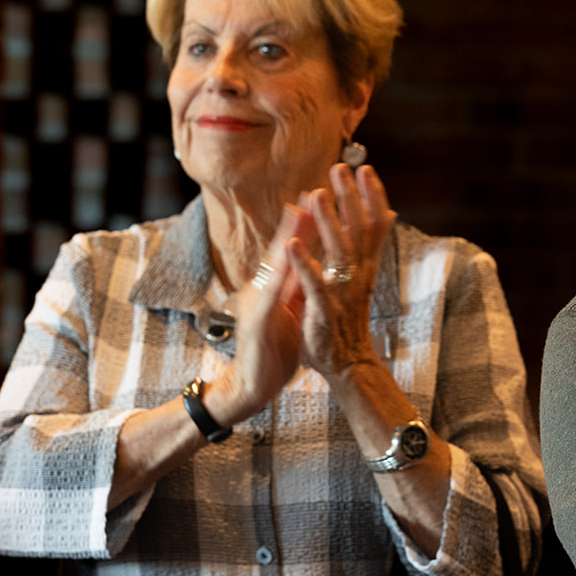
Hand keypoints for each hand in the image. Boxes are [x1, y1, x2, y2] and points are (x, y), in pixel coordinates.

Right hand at [220, 206, 313, 421]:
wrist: (252, 385)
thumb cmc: (273, 348)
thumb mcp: (291, 310)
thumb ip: (299, 285)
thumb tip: (313, 261)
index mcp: (276, 287)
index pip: (293, 251)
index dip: (308, 224)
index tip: (323, 196)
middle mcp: (264, 289)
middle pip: (283, 249)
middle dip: (299, 220)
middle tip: (315, 191)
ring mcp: (257, 303)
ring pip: (274, 266)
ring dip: (286, 239)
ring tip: (300, 214)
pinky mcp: (256, 323)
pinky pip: (268, 298)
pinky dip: (276, 279)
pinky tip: (286, 265)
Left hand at [286, 164, 396, 376]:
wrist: (347, 364)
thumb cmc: (349, 318)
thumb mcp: (363, 275)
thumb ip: (370, 243)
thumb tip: (388, 213)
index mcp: (365, 266)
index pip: (374, 225)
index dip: (372, 196)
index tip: (364, 168)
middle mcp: (359, 276)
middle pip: (360, 230)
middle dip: (350, 198)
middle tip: (340, 168)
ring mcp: (342, 293)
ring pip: (340, 252)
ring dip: (329, 222)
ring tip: (317, 194)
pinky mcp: (323, 312)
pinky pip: (314, 285)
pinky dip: (304, 263)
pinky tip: (291, 244)